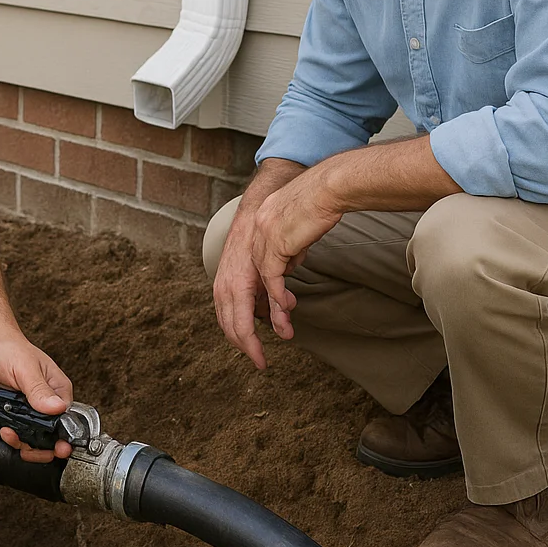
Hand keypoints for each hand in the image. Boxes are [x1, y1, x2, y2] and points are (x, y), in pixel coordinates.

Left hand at [0, 336, 73, 462]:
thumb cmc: (11, 349)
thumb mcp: (26, 369)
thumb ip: (39, 390)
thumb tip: (57, 407)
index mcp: (58, 390)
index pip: (67, 421)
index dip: (62, 437)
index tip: (57, 448)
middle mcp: (48, 402)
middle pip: (51, 435)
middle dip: (41, 447)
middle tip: (29, 449)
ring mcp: (31, 409)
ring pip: (33, 437)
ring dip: (23, 442)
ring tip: (11, 435)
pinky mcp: (16, 413)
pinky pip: (18, 432)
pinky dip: (12, 437)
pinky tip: (5, 431)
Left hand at [214, 171, 340, 369]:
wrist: (319, 188)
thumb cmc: (305, 216)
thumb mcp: (284, 247)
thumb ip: (277, 271)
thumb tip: (280, 300)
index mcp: (241, 253)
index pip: (228, 296)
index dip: (235, 324)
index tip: (248, 346)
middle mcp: (242, 250)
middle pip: (230, 302)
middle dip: (241, 335)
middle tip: (256, 357)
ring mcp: (255, 245)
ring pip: (248, 294)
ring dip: (261, 323)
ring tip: (277, 340)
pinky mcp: (272, 241)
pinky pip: (271, 277)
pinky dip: (278, 297)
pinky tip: (288, 310)